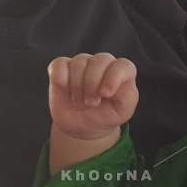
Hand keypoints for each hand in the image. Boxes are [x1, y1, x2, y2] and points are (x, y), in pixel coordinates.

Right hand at [48, 54, 138, 171]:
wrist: (83, 126)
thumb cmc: (106, 115)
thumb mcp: (122, 111)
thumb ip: (127, 97)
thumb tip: (115, 86)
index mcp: (121, 72)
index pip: (123, 65)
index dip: (114, 78)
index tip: (105, 94)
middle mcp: (103, 64)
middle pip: (99, 60)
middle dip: (93, 85)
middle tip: (91, 103)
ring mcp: (82, 63)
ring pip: (79, 62)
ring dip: (77, 87)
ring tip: (80, 102)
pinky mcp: (62, 68)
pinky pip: (59, 65)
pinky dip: (61, 79)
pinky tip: (66, 91)